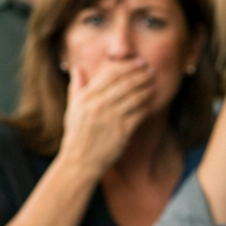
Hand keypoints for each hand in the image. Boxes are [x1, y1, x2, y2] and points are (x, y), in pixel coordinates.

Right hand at [57, 59, 156, 178]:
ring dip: (147, 89)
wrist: (80, 162)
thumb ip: (76, 88)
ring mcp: (110, 118)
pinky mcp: (122, 131)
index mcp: (86, 98)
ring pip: (135, 96)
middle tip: (151, 71)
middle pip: (125, 83)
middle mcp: (97, 105)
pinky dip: (146, 106)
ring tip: (153, 85)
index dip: (128, 66)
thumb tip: (77, 69)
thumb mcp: (72, 110)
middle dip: (142, 75)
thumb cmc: (77, 136)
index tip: (139, 62)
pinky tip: (150, 103)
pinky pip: (139, 114)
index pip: (110, 74)